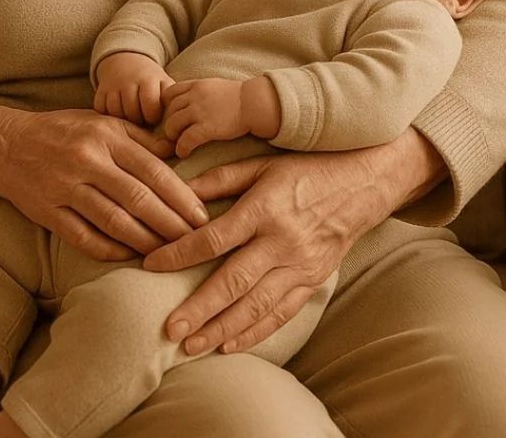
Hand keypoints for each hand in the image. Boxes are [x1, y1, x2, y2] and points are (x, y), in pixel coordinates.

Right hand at [0, 107, 208, 261]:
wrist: (5, 144)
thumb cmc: (60, 131)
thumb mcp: (99, 121)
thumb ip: (137, 136)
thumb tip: (176, 152)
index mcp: (103, 135)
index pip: (152, 169)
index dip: (181, 195)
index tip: (202, 216)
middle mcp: (85, 159)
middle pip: (138, 198)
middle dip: (172, 224)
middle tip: (197, 243)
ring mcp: (64, 187)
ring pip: (115, 221)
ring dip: (147, 242)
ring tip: (170, 255)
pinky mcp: (48, 211)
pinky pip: (85, 238)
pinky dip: (110, 250)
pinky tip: (129, 256)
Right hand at [94, 52, 174, 124]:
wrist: (126, 60)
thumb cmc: (149, 78)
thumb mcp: (163, 82)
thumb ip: (171, 98)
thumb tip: (178, 117)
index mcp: (147, 80)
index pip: (150, 106)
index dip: (153, 116)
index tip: (154, 117)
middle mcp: (128, 81)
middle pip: (132, 112)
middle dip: (138, 120)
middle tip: (142, 120)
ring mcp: (112, 85)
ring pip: (115, 111)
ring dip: (123, 119)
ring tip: (131, 117)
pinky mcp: (100, 90)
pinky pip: (101, 109)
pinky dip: (107, 115)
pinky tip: (116, 114)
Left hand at [138, 145, 393, 354]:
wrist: (362, 184)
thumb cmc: (304, 169)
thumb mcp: (260, 163)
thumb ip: (220, 178)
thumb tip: (178, 189)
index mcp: (263, 209)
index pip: (213, 238)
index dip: (178, 254)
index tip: (148, 265)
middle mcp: (281, 242)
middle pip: (234, 282)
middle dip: (199, 308)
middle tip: (169, 328)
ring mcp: (300, 266)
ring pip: (257, 306)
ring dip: (222, 329)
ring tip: (191, 345)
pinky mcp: (314, 282)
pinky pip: (282, 313)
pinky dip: (255, 332)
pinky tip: (229, 345)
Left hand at [160, 79, 245, 156]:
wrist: (256, 103)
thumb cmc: (241, 97)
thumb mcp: (216, 86)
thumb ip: (201, 90)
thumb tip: (192, 98)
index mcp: (197, 85)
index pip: (169, 92)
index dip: (166, 105)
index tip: (170, 114)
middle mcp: (194, 96)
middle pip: (169, 109)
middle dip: (168, 122)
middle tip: (172, 133)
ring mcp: (200, 111)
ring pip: (173, 123)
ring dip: (171, 135)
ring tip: (176, 143)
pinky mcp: (207, 128)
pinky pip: (186, 139)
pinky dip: (182, 148)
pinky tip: (183, 153)